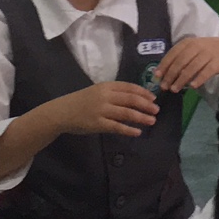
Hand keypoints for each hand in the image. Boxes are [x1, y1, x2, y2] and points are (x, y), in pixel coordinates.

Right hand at [45, 80, 160, 136]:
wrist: (62, 112)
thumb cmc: (81, 101)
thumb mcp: (97, 91)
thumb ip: (114, 93)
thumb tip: (136, 98)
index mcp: (106, 86)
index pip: (129, 87)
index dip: (143, 93)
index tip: (153, 98)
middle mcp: (105, 96)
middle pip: (131, 99)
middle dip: (146, 105)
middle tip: (157, 110)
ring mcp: (101, 110)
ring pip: (126, 113)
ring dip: (141, 117)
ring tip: (152, 121)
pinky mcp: (98, 124)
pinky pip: (117, 127)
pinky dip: (129, 130)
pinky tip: (137, 132)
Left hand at [153, 36, 218, 91]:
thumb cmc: (206, 52)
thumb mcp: (192, 50)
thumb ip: (179, 59)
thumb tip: (162, 73)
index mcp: (188, 43)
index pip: (173, 53)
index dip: (164, 64)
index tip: (157, 76)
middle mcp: (197, 46)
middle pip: (181, 61)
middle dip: (171, 74)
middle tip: (164, 86)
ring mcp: (208, 54)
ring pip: (192, 67)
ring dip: (181, 79)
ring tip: (174, 89)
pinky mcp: (217, 63)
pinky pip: (206, 72)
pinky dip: (198, 79)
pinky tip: (192, 86)